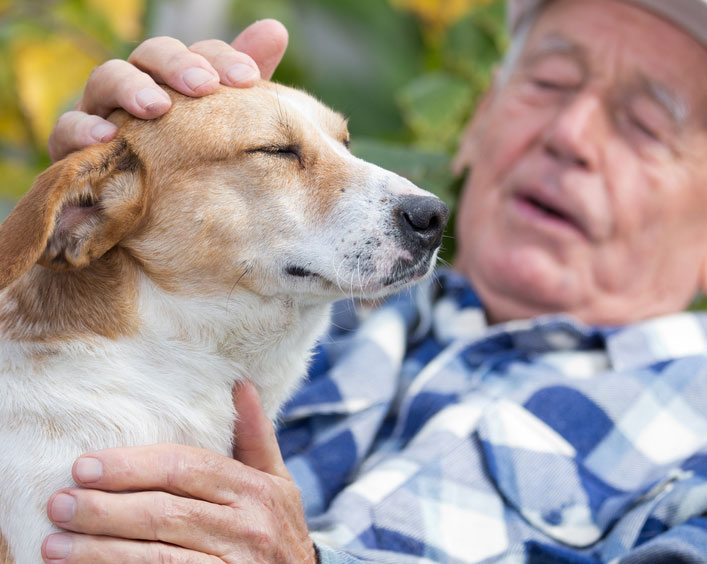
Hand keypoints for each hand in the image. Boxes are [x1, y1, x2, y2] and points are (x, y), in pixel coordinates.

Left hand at [42, 382, 315, 562]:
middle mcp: (249, 525)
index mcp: (257, 488)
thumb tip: (242, 385)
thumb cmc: (279, 529)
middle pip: (164, 512)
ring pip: (157, 557)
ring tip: (55, 546)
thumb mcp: (277, 482)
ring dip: (101, 552)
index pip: (186, 468)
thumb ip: (255, 438)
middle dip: (106, 509)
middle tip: (59, 503)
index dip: (132, 466)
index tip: (85, 466)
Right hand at [48, 19, 288, 161]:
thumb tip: (274, 28)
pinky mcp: (72, 146)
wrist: (142, 213)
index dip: (221, 59)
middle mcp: (137, 87)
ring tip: (155, 106)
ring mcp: (101, 111)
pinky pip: (68, 129)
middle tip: (203, 85)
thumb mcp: (219, 123)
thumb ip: (241, 81)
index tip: (249, 77)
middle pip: (150, 55)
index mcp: (175, 80)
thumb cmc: (185, 163)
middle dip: (177, 64)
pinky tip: (106, 135)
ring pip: (106, 79)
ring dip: (130, 87)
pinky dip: (83, 128)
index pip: (197, 54)